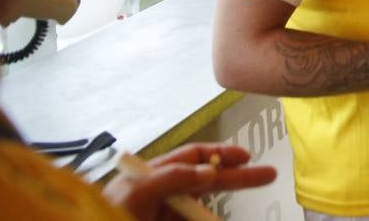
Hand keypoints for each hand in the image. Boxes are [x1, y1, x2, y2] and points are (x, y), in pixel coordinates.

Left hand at [102, 143, 276, 220]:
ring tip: (241, 191)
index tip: (247, 157)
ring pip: (201, 210)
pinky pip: (192, 220)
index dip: (221, 155)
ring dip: (216, 212)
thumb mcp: (135, 192)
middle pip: (206, 182)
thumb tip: (208, 170)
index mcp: (150, 177)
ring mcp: (164, 216)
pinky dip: (207, 218)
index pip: (192, 157)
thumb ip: (172, 177)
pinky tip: (214, 218)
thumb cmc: (101, 216)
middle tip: (267, 175)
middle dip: (238, 178)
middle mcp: (160, 196)